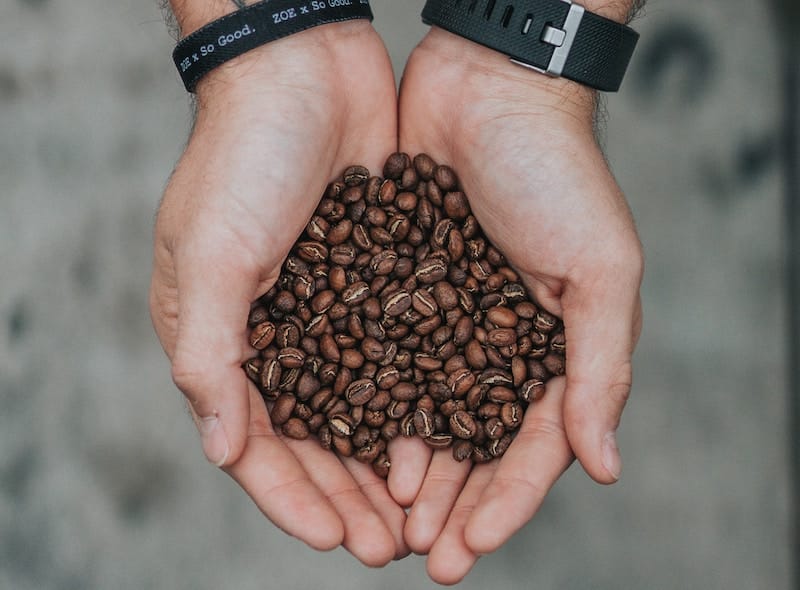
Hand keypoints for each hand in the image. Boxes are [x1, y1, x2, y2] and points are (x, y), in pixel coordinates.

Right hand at [149, 22, 407, 564]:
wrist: (304, 67)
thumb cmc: (243, 153)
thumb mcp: (212, 252)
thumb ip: (212, 353)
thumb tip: (219, 449)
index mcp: (221, 335)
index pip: (254, 441)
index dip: (292, 497)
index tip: (337, 541)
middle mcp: (273, 333)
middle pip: (312, 439)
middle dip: (348, 495)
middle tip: (391, 546)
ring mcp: (326, 310)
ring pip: (359, 409)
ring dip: (386, 461)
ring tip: (422, 511)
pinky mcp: (372, 282)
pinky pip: (394, 358)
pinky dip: (413, 400)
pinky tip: (444, 436)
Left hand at [390, 28, 643, 581]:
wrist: (488, 91)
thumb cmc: (557, 173)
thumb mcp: (601, 269)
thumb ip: (601, 366)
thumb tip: (606, 464)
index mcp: (553, 349)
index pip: (532, 445)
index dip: (506, 500)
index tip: (470, 544)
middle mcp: (496, 345)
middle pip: (470, 443)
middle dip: (447, 501)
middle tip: (417, 553)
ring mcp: (443, 322)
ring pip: (420, 414)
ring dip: (403, 469)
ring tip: (382, 518)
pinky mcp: (395, 291)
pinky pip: (380, 360)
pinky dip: (366, 404)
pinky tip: (346, 444)